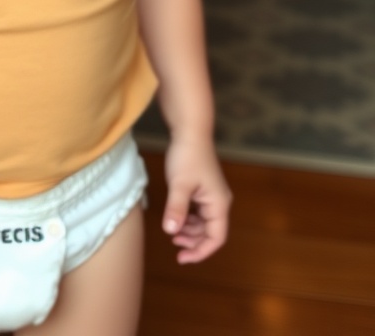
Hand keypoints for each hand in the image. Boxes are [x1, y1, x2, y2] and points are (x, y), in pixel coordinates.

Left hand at [163, 135, 230, 263]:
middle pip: (210, 232)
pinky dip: (189, 219)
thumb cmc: (187, 156)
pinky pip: (199, 212)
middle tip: (174, 245)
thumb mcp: (179, 184)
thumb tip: (171, 232)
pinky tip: (176, 217)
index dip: (201, 252)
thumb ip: (176, 209)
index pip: (216, 238)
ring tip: (173, 232)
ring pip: (204, 223)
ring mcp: (212, 195)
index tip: (182, 258)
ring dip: (190, 231)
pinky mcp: (204, 189)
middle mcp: (219, 202)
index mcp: (219, 204)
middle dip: (193, 242)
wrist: (190, 131)